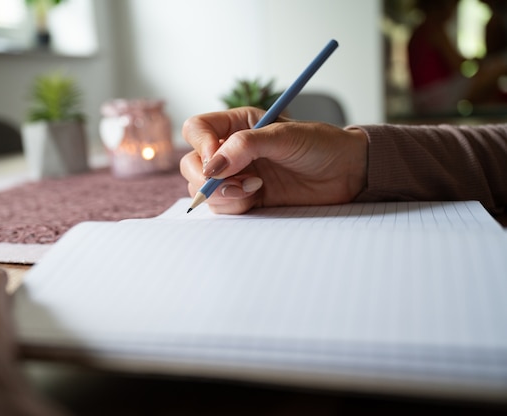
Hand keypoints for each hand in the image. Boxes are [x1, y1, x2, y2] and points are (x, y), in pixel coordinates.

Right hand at [180, 107, 367, 213]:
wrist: (348, 174)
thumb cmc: (322, 146)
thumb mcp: (286, 136)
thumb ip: (247, 146)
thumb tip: (213, 165)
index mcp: (238, 124)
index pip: (197, 129)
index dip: (200, 145)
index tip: (215, 162)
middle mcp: (231, 149)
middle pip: (192, 163)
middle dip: (207, 178)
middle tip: (237, 184)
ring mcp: (236, 175)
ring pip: (203, 189)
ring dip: (223, 194)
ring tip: (255, 188)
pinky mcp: (245, 198)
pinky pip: (221, 207)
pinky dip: (234, 207)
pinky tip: (258, 197)